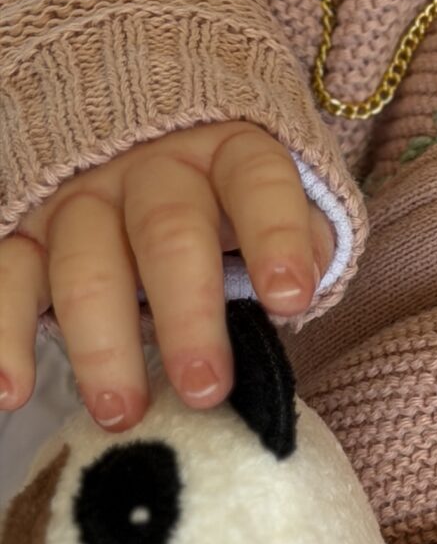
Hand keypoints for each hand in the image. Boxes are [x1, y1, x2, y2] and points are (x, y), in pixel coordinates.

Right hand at [0, 122, 336, 427]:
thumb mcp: (271, 197)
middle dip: (187, 316)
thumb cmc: (224, 191)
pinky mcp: (26, 231)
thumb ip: (297, 237)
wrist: (138, 130)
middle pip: (168, 235)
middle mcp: (150, 169)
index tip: (290, 300)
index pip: (257, 184)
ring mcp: (82, 200)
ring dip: (101, 345)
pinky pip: (6, 277)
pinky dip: (4, 336)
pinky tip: (12, 392)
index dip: (275, 237)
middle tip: (205, 389)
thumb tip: (299, 293)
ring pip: (85, 266)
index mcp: (225, 154)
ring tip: (121, 414)